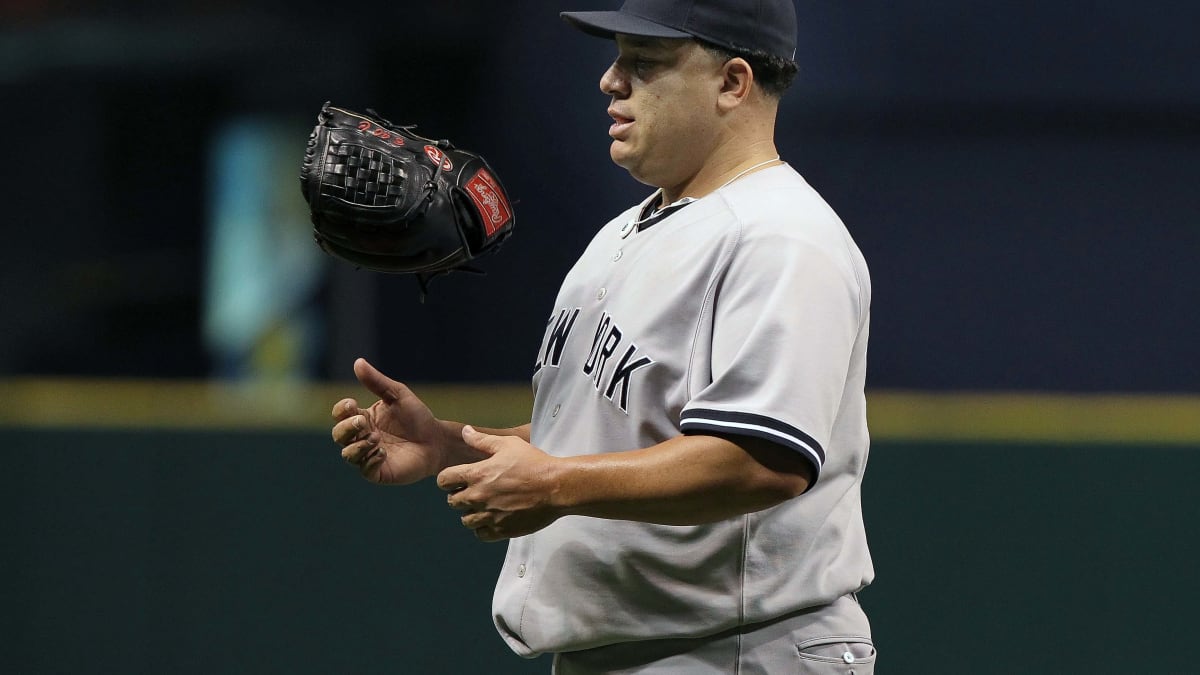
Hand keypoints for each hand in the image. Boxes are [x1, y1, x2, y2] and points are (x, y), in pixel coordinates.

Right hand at [331, 358, 445, 484]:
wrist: (436, 440)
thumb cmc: (417, 417)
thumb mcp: (398, 395)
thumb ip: (377, 382)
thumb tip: (358, 362)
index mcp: (362, 418)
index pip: (340, 415)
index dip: (341, 410)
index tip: (352, 404)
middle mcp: (361, 437)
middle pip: (339, 435)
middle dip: (347, 428)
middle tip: (363, 422)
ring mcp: (368, 456)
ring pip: (348, 454)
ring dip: (358, 446)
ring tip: (376, 438)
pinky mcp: (379, 472)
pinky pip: (365, 470)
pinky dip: (370, 461)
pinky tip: (383, 452)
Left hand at [438, 426, 563, 541]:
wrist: (556, 487)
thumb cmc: (534, 463)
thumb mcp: (508, 445)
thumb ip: (482, 440)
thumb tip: (465, 431)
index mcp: (477, 475)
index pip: (444, 480)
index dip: (448, 479)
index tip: (457, 479)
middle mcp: (478, 497)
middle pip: (451, 502)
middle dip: (458, 496)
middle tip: (473, 491)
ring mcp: (489, 516)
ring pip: (465, 520)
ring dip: (471, 513)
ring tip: (484, 507)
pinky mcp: (501, 530)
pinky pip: (480, 534)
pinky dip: (483, 528)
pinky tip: (493, 519)